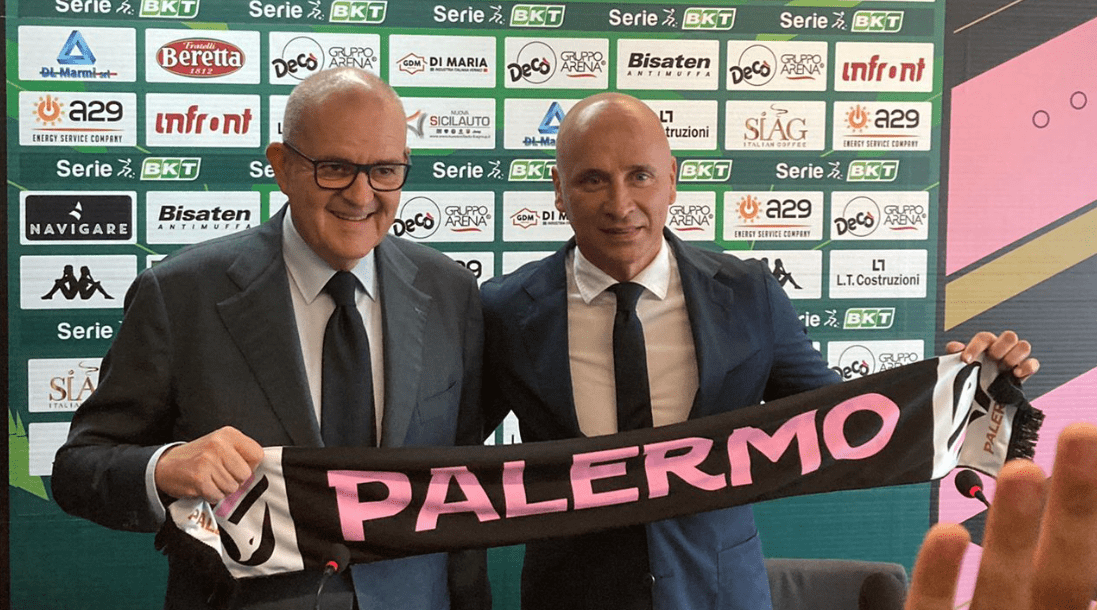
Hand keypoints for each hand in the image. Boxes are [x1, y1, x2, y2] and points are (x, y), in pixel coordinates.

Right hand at [154, 426, 263, 503]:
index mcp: (229, 434)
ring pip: (232, 487)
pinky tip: (203, 486)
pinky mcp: (199, 478)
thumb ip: (240, 453)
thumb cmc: (198, 457)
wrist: (166, 465)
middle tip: (219, 475)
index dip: (250, 466)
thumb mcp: (221, 445)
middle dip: (235, 480)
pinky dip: (212, 495)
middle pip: (246, 475)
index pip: (257, 455)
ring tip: (209, 479)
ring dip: (222, 489)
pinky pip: (218, 495)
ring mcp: (208, 461)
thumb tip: (257, 470)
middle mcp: (219, 444)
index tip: (238, 467)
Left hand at [905, 423, 1096, 609]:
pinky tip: (947, 532)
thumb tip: (1050, 487)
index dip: (1083, 510)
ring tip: (1022, 470)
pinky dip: (937, 573)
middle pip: (1065, 573)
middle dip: (1075, 508)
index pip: (1079, 567)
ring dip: (1013, 525)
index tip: (1089, 435)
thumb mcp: (1039, 602)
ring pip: (1002, 582)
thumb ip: (1053, 572)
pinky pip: (930, 609)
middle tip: (1082, 433)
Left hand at [946, 330, 1038, 379]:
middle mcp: (1002, 349)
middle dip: (1001, 348)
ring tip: (1004, 368)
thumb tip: (955, 347)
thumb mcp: (958, 367)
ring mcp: (1015, 360)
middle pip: (1010, 336)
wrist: (979, 399)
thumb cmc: (969, 376)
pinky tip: (1016, 374)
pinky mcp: (1024, 372)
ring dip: (1014, 356)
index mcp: (986, 345)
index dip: (975, 347)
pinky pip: (1033, 363)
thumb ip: (954, 355)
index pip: (984, 338)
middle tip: (992, 359)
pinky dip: (1027, 367)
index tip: (966, 360)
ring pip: (1024, 346)